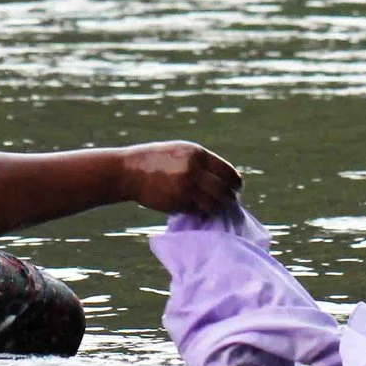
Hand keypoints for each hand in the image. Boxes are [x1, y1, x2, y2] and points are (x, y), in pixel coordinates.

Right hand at [119, 141, 242, 217]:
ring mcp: (186, 187)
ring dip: (219, 209)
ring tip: (217, 209)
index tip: (236, 188)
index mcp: (197, 154)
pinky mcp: (178, 202)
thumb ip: (201, 162)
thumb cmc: (155, 160)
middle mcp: (194, 169)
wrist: (129, 171)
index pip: (228, 171)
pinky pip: (199, 211)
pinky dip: (202, 213)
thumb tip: (224, 178)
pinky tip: (200, 211)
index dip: (235, 182)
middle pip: (225, 190)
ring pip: (215, 204)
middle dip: (230, 198)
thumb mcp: (180, 152)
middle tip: (230, 202)